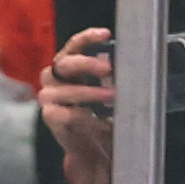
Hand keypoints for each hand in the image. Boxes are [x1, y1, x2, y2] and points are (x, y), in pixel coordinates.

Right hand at [37, 28, 116, 183]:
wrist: (93, 148)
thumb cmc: (102, 115)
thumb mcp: (109, 90)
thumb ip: (114, 75)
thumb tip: (135, 57)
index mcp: (68, 67)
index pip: (74, 46)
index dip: (87, 38)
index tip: (106, 34)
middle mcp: (54, 79)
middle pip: (66, 64)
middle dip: (88, 64)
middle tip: (108, 69)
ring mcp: (49, 98)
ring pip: (66, 89)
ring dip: (89, 92)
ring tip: (111, 97)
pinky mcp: (49, 117)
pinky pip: (64, 112)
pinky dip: (80, 114)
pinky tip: (93, 118)